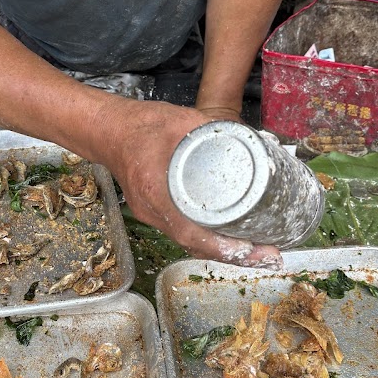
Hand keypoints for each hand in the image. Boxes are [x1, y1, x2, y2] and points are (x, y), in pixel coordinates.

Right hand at [95, 98, 281, 267]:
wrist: (108, 132)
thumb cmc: (139, 126)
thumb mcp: (179, 121)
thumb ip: (212, 130)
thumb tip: (248, 137)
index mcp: (155, 191)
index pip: (189, 232)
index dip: (221, 246)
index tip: (251, 249)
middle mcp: (153, 211)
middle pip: (194, 245)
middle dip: (233, 256)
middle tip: (269, 255)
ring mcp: (152, 216)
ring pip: (191, 243)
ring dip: (223, 251)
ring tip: (258, 252)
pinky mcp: (157, 214)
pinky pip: (185, 234)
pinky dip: (209, 241)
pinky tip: (231, 240)